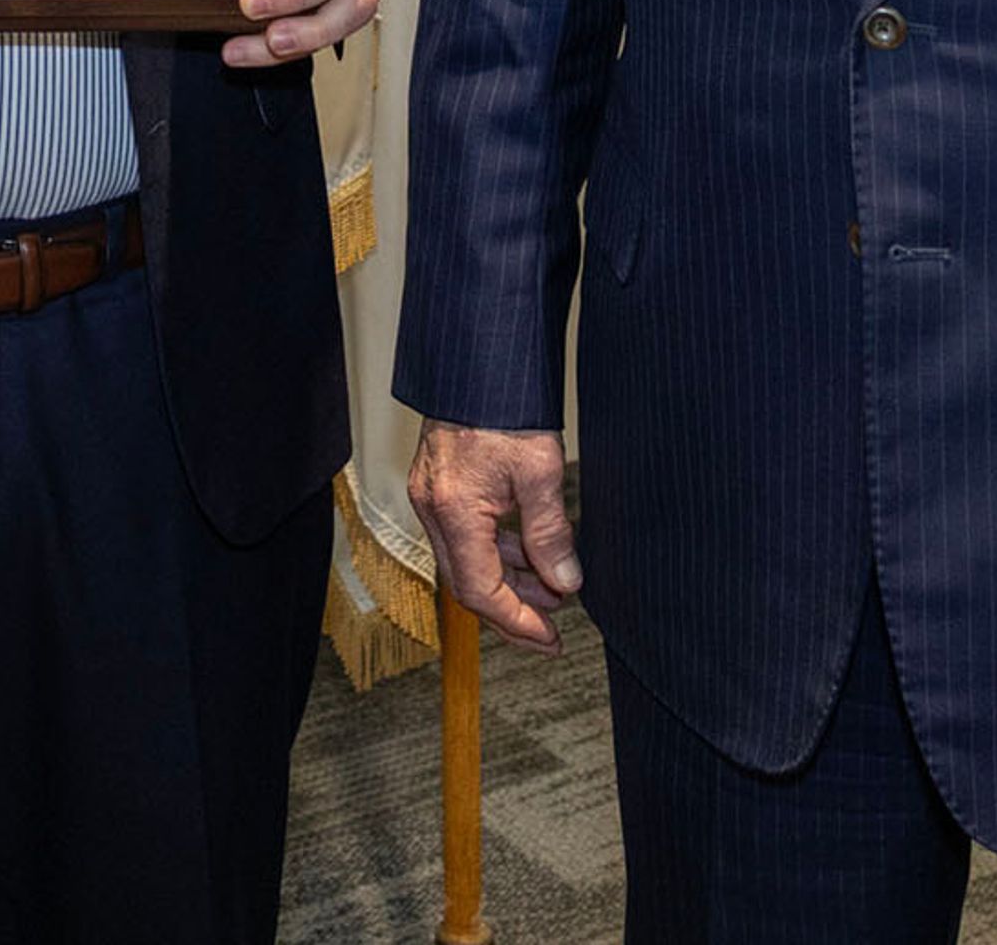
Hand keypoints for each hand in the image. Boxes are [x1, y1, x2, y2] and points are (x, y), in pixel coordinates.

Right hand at [409, 417, 583, 648]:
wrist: (478, 359)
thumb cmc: (505, 406)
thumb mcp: (539, 472)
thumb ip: (550, 533)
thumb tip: (565, 582)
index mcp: (453, 510)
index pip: (480, 590)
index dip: (517, 622)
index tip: (550, 638)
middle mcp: (432, 508)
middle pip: (466, 582)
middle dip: (511, 609)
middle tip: (552, 627)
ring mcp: (431, 496)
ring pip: (465, 559)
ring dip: (508, 579)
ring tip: (553, 585)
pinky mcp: (438, 484)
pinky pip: (464, 534)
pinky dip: (496, 549)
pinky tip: (529, 549)